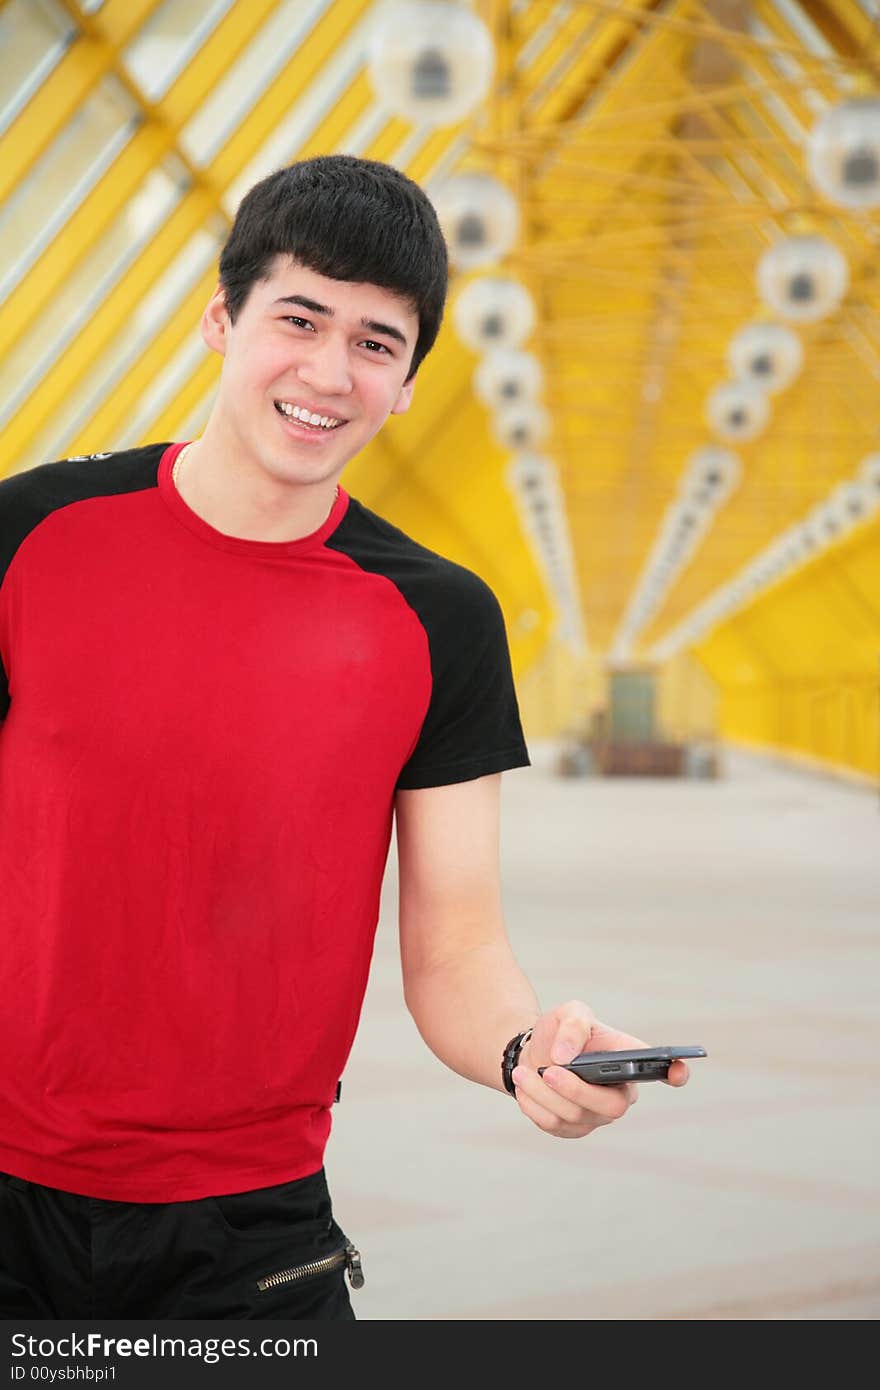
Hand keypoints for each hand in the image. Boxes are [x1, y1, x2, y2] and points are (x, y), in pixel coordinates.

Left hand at [512, 1000, 688, 1138]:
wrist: (531, 1053)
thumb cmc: (559, 1033)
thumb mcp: (568, 1013)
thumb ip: (572, 1024)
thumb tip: (565, 1056)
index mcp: (629, 1060)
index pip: (664, 1071)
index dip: (676, 1073)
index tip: (677, 1070)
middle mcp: (620, 1093)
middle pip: (612, 1108)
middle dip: (576, 1090)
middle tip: (548, 1070)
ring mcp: (597, 1116)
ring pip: (575, 1117)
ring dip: (544, 1094)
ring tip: (525, 1072)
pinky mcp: (573, 1130)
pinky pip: (554, 1126)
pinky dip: (534, 1105)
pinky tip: (526, 1085)